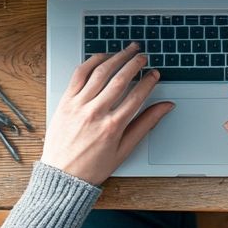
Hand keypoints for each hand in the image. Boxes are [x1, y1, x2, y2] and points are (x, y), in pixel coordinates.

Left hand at [42, 44, 173, 184]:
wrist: (62, 177)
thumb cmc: (92, 167)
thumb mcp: (124, 150)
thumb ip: (145, 124)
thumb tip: (165, 107)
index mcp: (112, 127)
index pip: (136, 96)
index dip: (148, 81)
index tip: (154, 74)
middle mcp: (95, 113)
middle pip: (120, 80)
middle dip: (134, 64)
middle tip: (143, 56)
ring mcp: (78, 105)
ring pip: (100, 73)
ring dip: (116, 57)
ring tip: (127, 50)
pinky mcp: (65, 101)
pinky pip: (79, 75)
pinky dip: (91, 62)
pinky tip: (102, 57)